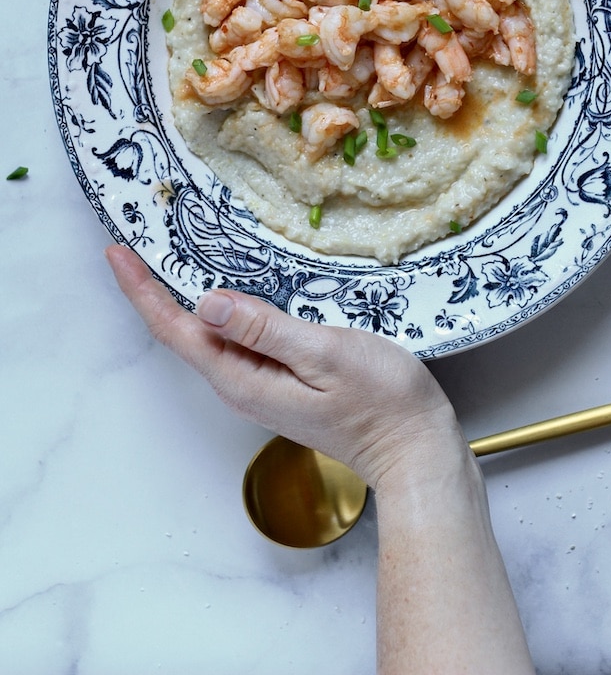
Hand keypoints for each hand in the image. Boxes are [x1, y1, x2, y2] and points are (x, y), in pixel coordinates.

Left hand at [106, 245, 462, 489]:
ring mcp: (261, 384)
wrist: (413, 448)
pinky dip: (221, 308)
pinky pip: (236, 338)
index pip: (176, 329)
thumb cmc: (380, 400)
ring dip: (183, 295)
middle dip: (154, 287)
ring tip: (167, 253)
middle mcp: (241, 383)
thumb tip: (206, 302)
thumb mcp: (324, 354)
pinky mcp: (281, 379)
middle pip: (183, 331)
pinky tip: (227, 286)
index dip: (143, 290)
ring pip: (209, 334)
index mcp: (243, 377)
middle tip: (134, 241)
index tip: (118, 252)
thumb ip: (264, 328)